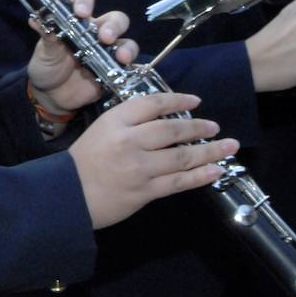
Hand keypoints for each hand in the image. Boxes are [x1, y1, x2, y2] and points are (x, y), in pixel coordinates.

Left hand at [25, 0, 137, 115]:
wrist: (50, 95)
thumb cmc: (46, 66)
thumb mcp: (44, 51)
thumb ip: (46, 36)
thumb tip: (35, 19)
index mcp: (77, 21)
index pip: (84, 1)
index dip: (85, 1)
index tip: (81, 12)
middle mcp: (96, 33)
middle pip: (115, 19)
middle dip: (113, 25)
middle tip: (105, 37)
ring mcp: (107, 52)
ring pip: (126, 42)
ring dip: (126, 47)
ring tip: (121, 57)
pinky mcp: (114, 71)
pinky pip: (128, 67)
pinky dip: (130, 67)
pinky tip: (124, 70)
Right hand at [67, 92, 235, 229]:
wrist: (67, 195)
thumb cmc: (83, 161)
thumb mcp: (100, 130)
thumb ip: (128, 124)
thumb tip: (164, 120)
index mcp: (115, 121)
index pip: (153, 104)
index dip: (177, 100)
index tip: (195, 101)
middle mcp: (129, 141)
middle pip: (172, 129)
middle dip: (198, 127)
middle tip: (215, 127)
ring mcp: (139, 167)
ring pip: (182, 156)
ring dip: (209, 151)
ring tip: (228, 146)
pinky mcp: (145, 191)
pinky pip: (179, 181)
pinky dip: (201, 175)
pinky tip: (216, 171)